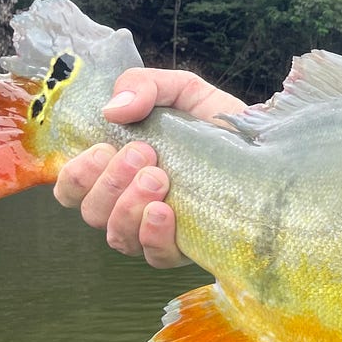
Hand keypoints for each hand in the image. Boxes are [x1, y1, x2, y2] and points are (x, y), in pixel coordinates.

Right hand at [54, 69, 245, 267]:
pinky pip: (154, 256)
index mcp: (118, 169)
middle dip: (109, 183)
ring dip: (129, 206)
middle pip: (91, 212)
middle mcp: (130, 203)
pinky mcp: (186, 249)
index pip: (72, 187)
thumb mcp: (182, 90)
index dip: (77, 174)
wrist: (269, 149)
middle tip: (145, 155)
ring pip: (117, 236)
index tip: (105, 148)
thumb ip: (144, 86)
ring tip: (160, 178)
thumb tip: (112, 110)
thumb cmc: (218, 123)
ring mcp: (156, 230)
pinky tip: (165, 213)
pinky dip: (153, 235)